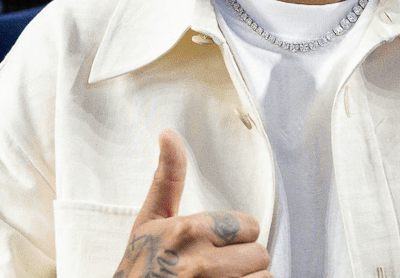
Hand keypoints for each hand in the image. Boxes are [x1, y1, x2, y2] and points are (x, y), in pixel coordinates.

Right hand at [114, 129, 269, 277]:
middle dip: (242, 262)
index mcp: (187, 232)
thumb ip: (167, 178)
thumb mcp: (149, 221)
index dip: (234, 237)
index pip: (249, 225)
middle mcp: (200, 264)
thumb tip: (169, 134)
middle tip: (216, 269)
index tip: (213, 246)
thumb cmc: (139, 268)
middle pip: (260, 254)